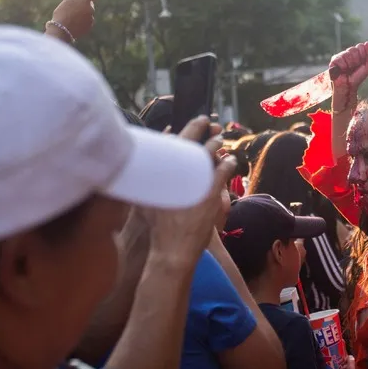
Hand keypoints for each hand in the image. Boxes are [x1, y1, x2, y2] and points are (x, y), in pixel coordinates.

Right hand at [50, 0, 98, 40]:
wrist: (62, 30)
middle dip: (84, 4)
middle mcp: (91, 9)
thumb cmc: (63, 13)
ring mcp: (91, 18)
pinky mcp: (90, 26)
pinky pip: (87, 21)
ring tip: (71, 17)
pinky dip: (82, 21)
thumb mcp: (67, 0)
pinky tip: (74, 23)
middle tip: (73, 7)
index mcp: (86, 0)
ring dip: (82, 13)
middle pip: (90, 3)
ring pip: (88, 13)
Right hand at [139, 117, 236, 259]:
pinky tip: (229, 160)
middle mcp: (180, 172)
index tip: (199, 119)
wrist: (173, 248)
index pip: (178, 140)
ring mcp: (198, 181)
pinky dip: (227, 163)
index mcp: (164, 171)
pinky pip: (223, 171)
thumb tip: (137, 170)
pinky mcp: (212, 192)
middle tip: (211, 123)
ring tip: (220, 139)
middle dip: (205, 130)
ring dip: (216, 145)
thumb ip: (144, 183)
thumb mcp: (144, 201)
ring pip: (211, 154)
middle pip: (196, 142)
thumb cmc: (157, 227)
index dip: (191, 127)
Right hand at [331, 42, 367, 113]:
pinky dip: (343, 66)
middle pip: (353, 49)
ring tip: (347, 70)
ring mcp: (340, 56)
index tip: (361, 64)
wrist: (349, 86)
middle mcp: (347, 53)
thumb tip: (367, 42)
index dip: (362, 56)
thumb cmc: (358, 77)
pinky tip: (342, 71)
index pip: (360, 46)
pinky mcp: (333, 61)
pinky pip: (340, 59)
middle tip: (353, 68)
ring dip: (350, 64)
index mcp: (356, 53)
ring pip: (347, 54)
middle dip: (356, 60)